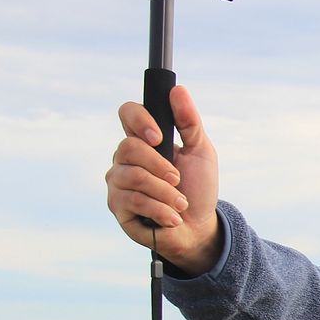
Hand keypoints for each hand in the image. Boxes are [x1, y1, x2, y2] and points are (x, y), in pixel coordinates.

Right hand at [106, 85, 222, 271]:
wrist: (198, 229)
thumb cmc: (198, 189)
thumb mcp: (201, 152)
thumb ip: (189, 122)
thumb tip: (178, 90)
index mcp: (143, 140)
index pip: (127, 114)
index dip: (139, 120)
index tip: (159, 137)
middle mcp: (125, 159)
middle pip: (129, 147)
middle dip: (160, 166)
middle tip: (178, 180)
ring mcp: (118, 182)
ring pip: (134, 176)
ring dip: (166, 193)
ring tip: (180, 204)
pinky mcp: (117, 206)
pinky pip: (134, 200)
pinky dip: (161, 209)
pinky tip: (172, 217)